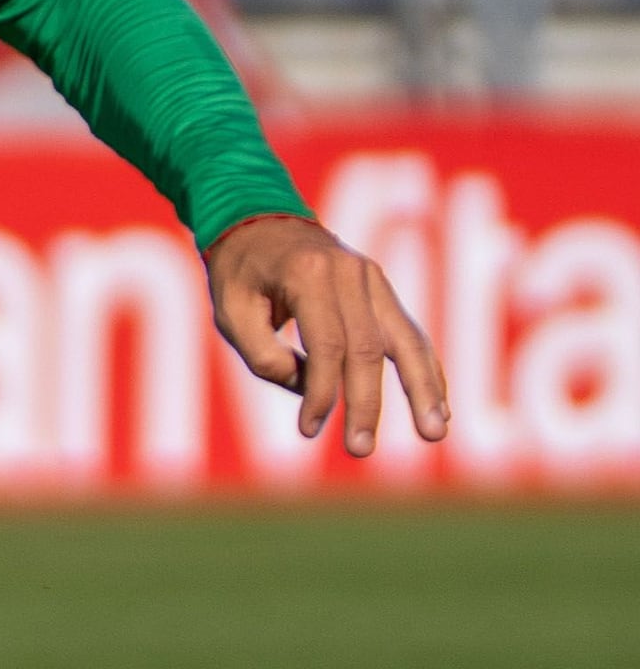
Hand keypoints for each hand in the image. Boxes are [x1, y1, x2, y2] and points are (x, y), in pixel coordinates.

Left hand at [206, 210, 446, 457]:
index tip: (308, 430)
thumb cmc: (238, 271)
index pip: (327, 345)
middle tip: (360, 449)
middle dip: (367, 403)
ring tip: (434, 434)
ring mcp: (372, 279)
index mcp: (308, 274)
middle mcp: (351, 273)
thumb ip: (262, 353)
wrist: (258, 219)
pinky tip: (438, 405)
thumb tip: (308, 388)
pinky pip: (411, 333)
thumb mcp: (229, 310)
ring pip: (406, 340)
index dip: (322, 392)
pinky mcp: (382, 290)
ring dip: (421, 390)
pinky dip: (426, 370)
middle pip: (369, 348)